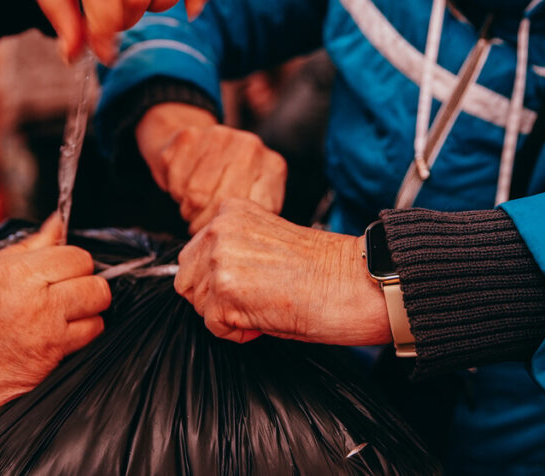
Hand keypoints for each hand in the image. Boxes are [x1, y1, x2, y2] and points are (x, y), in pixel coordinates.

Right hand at [0, 216, 110, 425]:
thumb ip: (27, 249)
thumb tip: (55, 226)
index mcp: (22, 274)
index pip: (79, 258)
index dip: (73, 263)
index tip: (63, 270)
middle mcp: (40, 305)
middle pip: (98, 289)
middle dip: (88, 288)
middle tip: (69, 293)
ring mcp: (46, 339)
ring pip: (97, 321)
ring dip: (85, 318)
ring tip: (61, 319)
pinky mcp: (44, 368)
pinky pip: (79, 350)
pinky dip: (72, 344)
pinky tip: (49, 340)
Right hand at [136, 102, 286, 232]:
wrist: (196, 144)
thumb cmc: (228, 182)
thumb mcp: (253, 200)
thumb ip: (256, 219)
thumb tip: (247, 246)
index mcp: (273, 166)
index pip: (253, 210)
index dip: (232, 230)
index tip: (222, 236)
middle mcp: (251, 146)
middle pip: (223, 203)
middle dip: (205, 223)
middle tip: (200, 228)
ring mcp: (220, 137)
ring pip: (196, 194)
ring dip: (189, 209)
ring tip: (193, 208)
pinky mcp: (188, 137)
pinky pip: (176, 181)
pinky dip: (174, 191)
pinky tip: (183, 187)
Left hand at [175, 199, 389, 345]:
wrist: (357, 281)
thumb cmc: (324, 268)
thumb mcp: (265, 242)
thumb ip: (232, 250)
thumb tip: (205, 280)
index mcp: (229, 211)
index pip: (193, 254)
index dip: (218, 279)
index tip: (250, 283)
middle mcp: (219, 230)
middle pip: (187, 280)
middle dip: (214, 299)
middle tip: (255, 300)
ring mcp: (220, 259)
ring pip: (197, 304)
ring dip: (226, 316)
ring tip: (265, 306)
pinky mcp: (226, 291)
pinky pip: (213, 327)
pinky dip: (238, 333)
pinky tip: (267, 317)